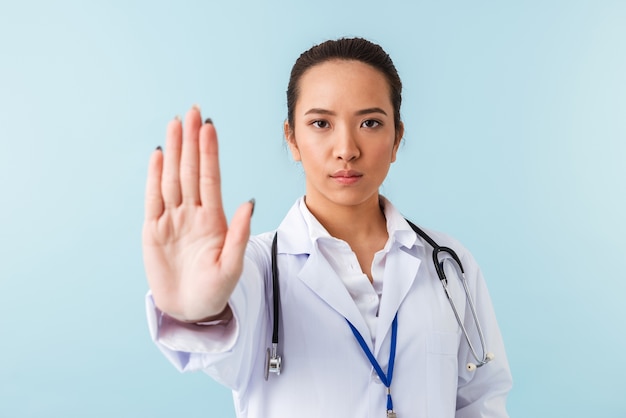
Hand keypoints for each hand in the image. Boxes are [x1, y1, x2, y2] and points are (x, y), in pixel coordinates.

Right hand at [142, 106, 253, 321]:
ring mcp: (173, 219)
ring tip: (176, 124)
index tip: (209, 127)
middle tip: (193, 111)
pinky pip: (153, 198)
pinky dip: (154, 176)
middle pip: (191, 170)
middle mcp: (193, 213)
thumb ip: (239, 234)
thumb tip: (249, 201)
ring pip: (173, 178)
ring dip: (174, 151)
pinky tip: (159, 154)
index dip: (209, 153)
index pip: (211, 178)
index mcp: (214, 219)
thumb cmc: (215, 290)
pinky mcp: (153, 230)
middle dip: (191, 141)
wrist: (190, 310)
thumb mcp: (231, 266)